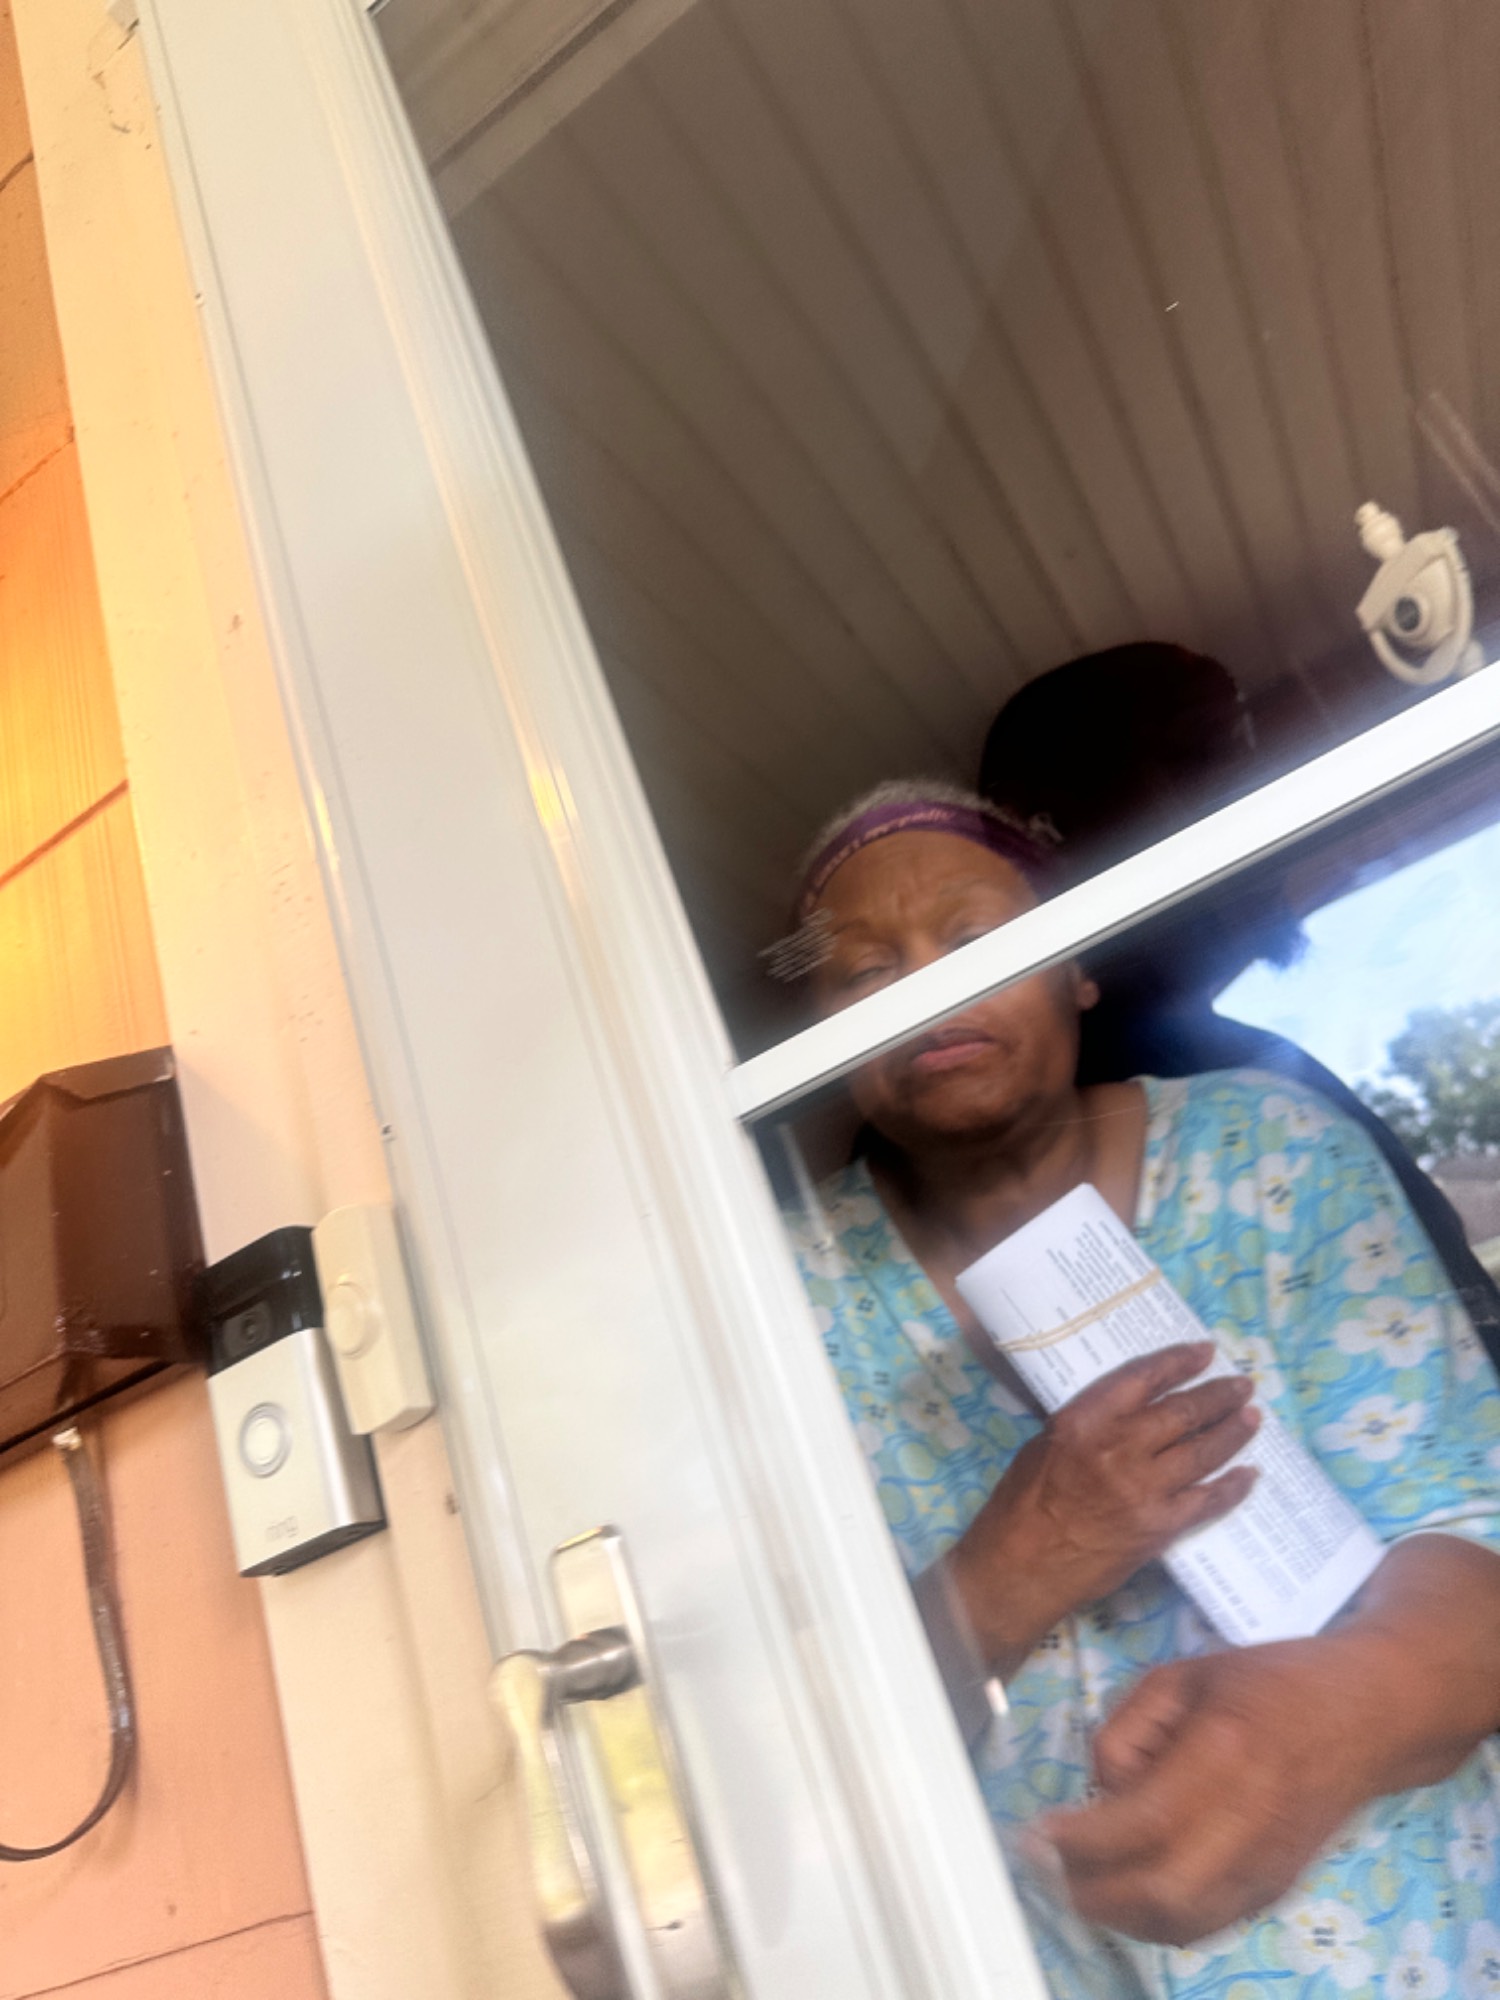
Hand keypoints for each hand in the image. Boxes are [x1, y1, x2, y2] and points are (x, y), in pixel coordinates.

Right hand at [946, 1342, 1257, 1675]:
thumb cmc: (1022, 1503)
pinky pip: (1207, 1501)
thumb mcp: (1046, 1443)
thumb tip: (1127, 1409)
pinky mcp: (1159, 1527)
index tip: (1205, 1352)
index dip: (1179, 1361)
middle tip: (1243, 1386)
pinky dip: (1231, 1487)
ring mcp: (1144, 1490)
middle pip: (1183, 1412)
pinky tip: (1247, 1474)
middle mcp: (1119, 1449)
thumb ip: (1089, 1423)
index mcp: (1085, 1421)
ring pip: (1202, 1452)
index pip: (1144, 1378)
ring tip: (1251, 1418)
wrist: (1022, 1568)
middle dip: (1218, 1396)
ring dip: (1232, 1432)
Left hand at [1037, 1641, 1382, 1943]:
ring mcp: (1269, 1864)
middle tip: (1046, 1869)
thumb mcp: (1181, 1677)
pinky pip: (1205, 1924)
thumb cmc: (1268, 1683)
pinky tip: (1126, 1890)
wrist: (1366, 1715)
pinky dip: (1155, 1919)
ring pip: (1182, 1924)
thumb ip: (1127, 1731)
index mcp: (1224, 1752)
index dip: (1080, 1841)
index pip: (1141, 1822)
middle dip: (1091, 1893)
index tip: (1035, 1835)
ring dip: (1118, 1915)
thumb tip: (1099, 1793)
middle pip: (1161, 1893)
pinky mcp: (1277, 1887)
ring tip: (1077, 1882)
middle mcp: (1251, 1820)